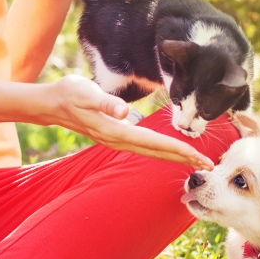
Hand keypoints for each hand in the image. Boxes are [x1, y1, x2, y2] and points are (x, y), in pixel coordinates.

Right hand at [49, 75, 213, 169]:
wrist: (51, 103)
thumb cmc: (70, 93)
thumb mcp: (86, 92)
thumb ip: (106, 102)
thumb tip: (125, 111)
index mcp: (116, 131)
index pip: (155, 143)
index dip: (178, 149)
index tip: (198, 156)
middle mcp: (119, 139)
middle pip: (157, 152)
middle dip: (184, 159)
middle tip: (209, 166)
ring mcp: (117, 139)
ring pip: (152, 151)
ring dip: (175, 156)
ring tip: (196, 161)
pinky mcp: (116, 134)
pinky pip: (145, 145)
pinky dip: (161, 149)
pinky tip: (170, 149)